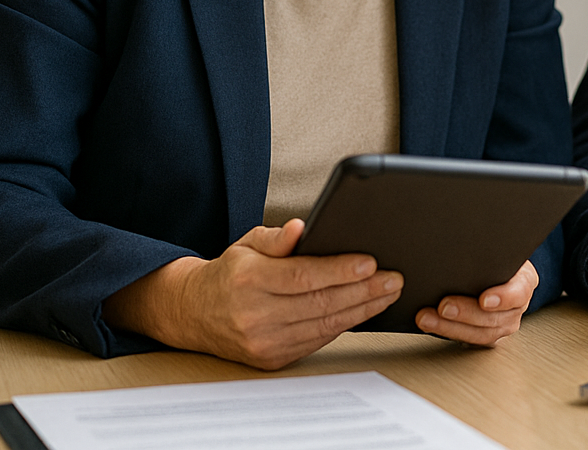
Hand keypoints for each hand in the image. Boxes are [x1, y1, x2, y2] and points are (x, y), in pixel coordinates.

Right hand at [102, 219, 402, 369]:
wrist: (194, 313)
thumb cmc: (230, 272)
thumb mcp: (246, 243)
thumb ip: (276, 237)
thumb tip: (299, 227)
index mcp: (248, 280)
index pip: (303, 276)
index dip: (340, 270)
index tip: (371, 263)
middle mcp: (254, 315)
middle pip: (320, 303)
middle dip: (363, 291)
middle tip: (393, 279)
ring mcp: (262, 342)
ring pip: (323, 324)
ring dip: (362, 310)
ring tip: (387, 294)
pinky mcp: (271, 359)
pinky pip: (316, 340)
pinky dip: (343, 324)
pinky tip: (363, 310)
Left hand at [416, 259, 537, 344]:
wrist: (497, 271)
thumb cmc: (496, 260)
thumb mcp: (499, 250)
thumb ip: (488, 254)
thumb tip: (465, 247)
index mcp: (524, 282)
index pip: (519, 292)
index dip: (502, 298)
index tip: (484, 300)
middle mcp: (517, 308)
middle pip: (494, 318)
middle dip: (465, 313)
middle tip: (444, 306)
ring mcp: (503, 325)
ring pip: (479, 334)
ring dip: (450, 327)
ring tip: (427, 318)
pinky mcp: (487, 336)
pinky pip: (468, 340)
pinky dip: (447, 332)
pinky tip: (431, 324)